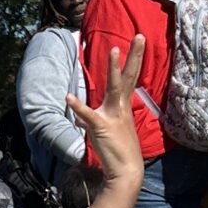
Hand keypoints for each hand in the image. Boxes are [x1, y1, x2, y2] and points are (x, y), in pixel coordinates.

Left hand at [64, 35, 145, 207]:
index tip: (137, 41)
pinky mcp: (101, 128)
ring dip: (112, 69)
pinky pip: (88, 115)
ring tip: (113, 50)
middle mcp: (120, 108)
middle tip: (139, 35)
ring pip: (113, 88)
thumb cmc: (119, 152)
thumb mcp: (109, 131)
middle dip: (134, 56)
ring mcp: (112, 116)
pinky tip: (68, 97)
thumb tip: (87, 118)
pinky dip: (78, 107)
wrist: (126, 172)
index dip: (133, 59)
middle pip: (128, 77)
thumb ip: (97, 120)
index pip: (129, 78)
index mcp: (123, 107)